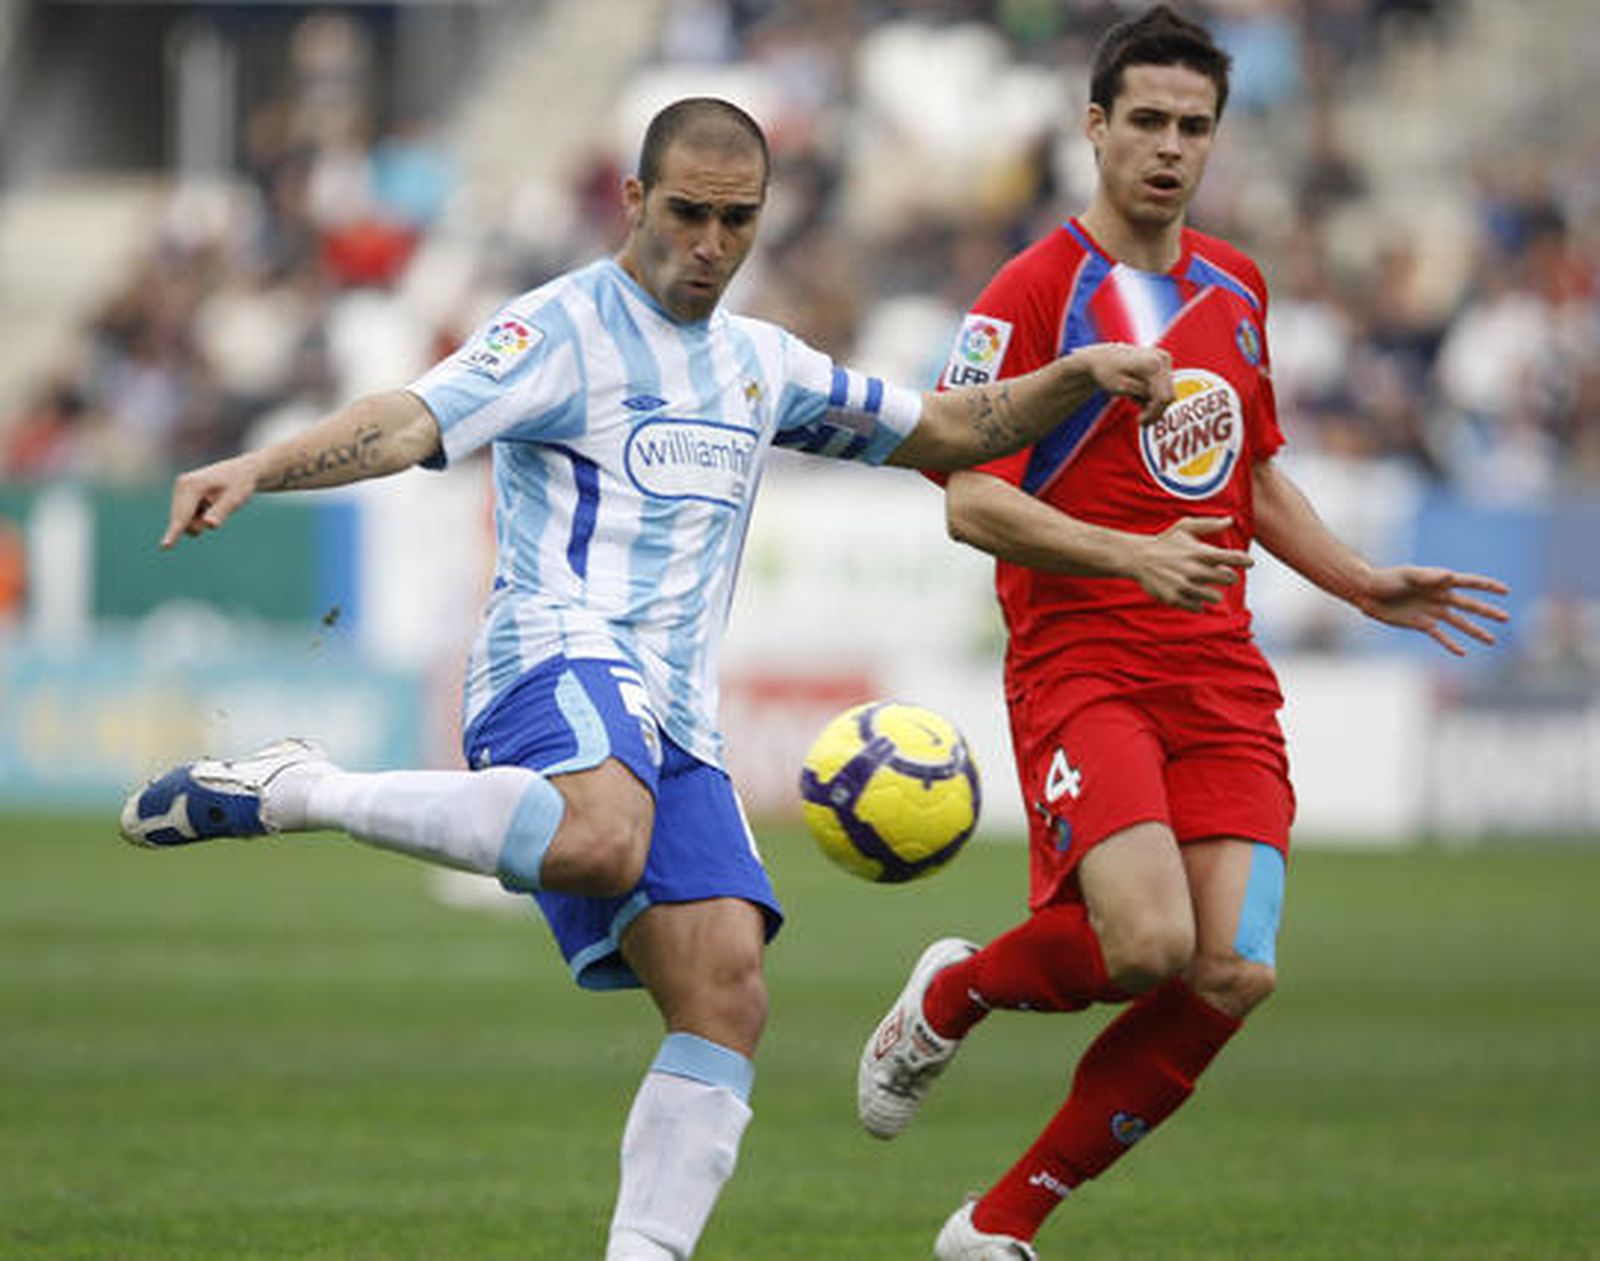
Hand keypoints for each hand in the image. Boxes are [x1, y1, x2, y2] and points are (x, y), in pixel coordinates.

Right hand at [161, 453, 260, 547]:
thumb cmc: (240, 485)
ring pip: (184, 520)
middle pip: (182, 520)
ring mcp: (180, 489)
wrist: (243, 471)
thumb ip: (221, 513)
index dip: (174, 532)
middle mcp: (182, 485)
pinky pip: (187, 516)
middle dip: (199, 524)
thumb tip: (210, 524)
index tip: (165, 546)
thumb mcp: (235, 499)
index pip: (183, 515)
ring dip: (200, 520)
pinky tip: (210, 501)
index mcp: (193, 485)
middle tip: (216, 506)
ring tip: (215, 503)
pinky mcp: (181, 494)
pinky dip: (199, 515)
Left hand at [1076, 343, 1173, 424]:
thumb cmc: (1106, 372)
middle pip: (1168, 395)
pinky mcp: (1163, 362)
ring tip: (1134, 401)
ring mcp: (1164, 359)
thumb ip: (1142, 394)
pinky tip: (1138, 394)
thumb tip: (1162, 401)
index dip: (1154, 413)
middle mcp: (1162, 359)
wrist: (1101, 357)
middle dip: (1155, 411)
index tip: (1140, 423)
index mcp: (1152, 364)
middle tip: (1140, 421)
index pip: (1163, 397)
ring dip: (1153, 403)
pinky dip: (1153, 395)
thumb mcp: (1121, 387)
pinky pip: (1164, 386)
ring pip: (1167, 392)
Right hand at [1129, 516, 1253, 610]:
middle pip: (1229, 580)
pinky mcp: (1175, 598)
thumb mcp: (1185, 527)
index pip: (1233, 558)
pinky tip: (1189, 593)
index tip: (1248, 562)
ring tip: (1201, 584)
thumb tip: (1231, 520)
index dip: (1245, 561)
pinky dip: (1196, 602)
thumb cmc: (1165, 542)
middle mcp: (1195, 570)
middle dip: (1227, 577)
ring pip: (1215, 597)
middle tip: (1218, 573)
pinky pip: (1198, 607)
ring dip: (1212, 592)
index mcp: (1200, 552)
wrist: (1138, 557)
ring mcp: (1185, 586)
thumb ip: (1209, 524)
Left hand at [1356, 566, 1509, 654]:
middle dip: (1487, 612)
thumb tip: (1449, 576)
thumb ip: (1428, 577)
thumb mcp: (1407, 576)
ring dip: (1475, 631)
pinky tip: (1462, 653)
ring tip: (1492, 640)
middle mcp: (1439, 597)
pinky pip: (1440, 636)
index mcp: (1439, 582)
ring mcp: (1432, 611)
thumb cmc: (1387, 579)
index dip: (1487, 586)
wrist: (1368, 593)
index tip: (1505, 591)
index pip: (1468, 583)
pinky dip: (1451, 643)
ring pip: (1459, 623)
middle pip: (1468, 605)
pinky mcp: (1421, 624)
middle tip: (1506, 618)